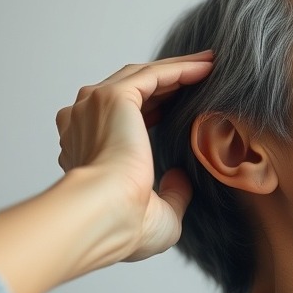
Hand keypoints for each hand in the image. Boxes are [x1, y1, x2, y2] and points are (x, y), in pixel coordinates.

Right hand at [55, 51, 212, 260]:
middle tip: (201, 73)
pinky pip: (154, 74)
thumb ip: (170, 194)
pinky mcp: (114, 97)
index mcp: (85, 148)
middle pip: (131, 89)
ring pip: (142, 76)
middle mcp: (83, 121)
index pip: (121, 118)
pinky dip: (180, 68)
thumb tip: (179, 179)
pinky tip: (206, 67)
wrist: (104, 217)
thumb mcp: (157, 214)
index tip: (180, 105)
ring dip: (177, 68)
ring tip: (209, 64)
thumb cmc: (122, 227)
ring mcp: (94, 106)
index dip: (154, 108)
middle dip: (168, 80)